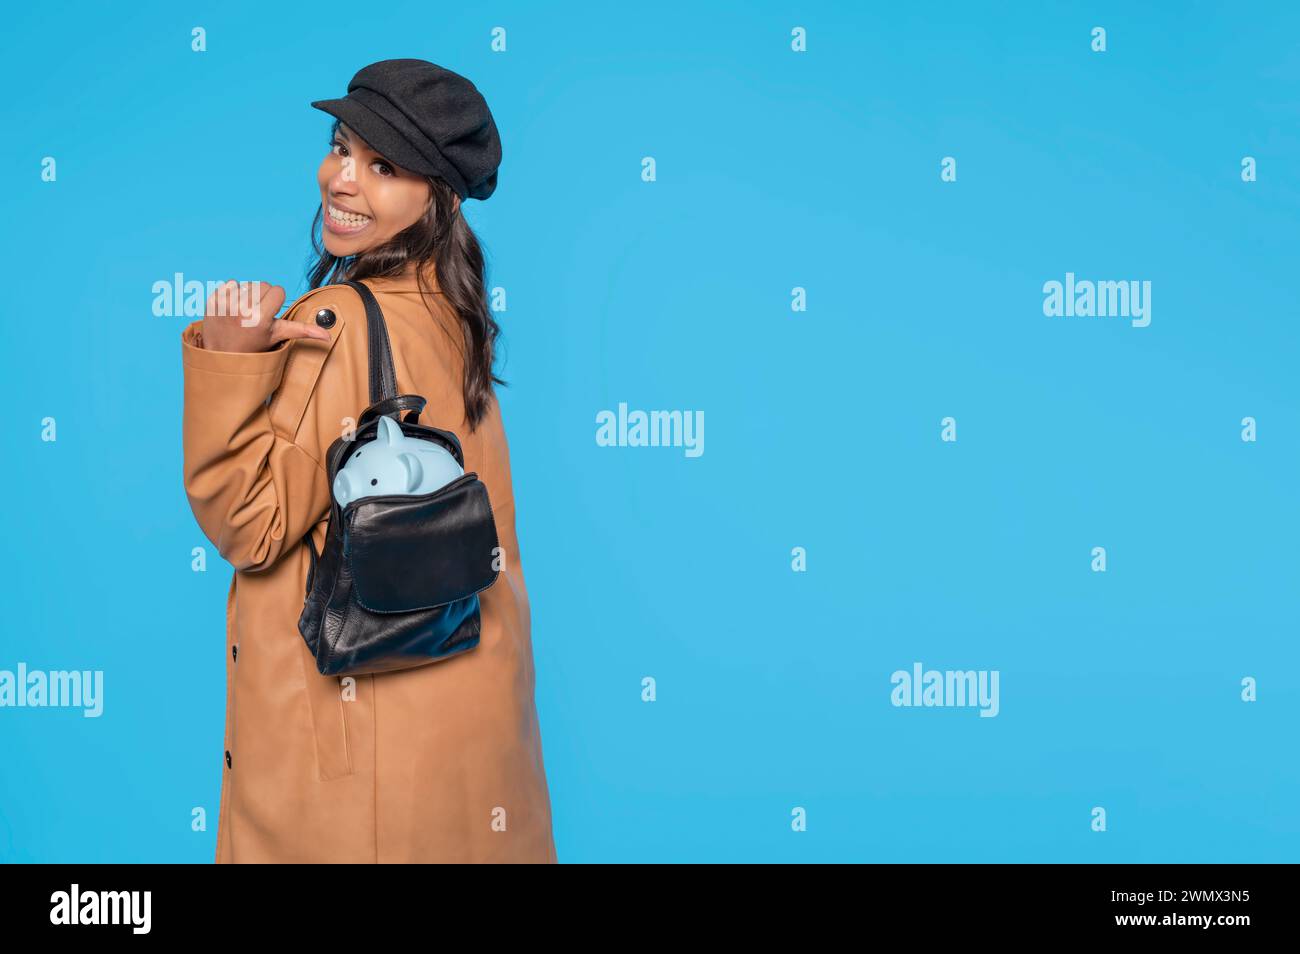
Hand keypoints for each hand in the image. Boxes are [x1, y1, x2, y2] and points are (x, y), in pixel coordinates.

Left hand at [200, 280, 331, 352]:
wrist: (222, 354)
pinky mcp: (213, 300)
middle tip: (255, 315)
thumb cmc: (253, 346)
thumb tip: (328, 336)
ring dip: (247, 295)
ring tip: (242, 313)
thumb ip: (302, 332)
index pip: (277, 290)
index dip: (275, 302)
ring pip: (248, 284)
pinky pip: (231, 283)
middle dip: (262, 297)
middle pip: (263, 285)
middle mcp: (242, 310)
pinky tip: (231, 309)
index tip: (268, 315)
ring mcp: (225, 304)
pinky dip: (232, 293)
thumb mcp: (277, 337)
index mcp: (260, 318)